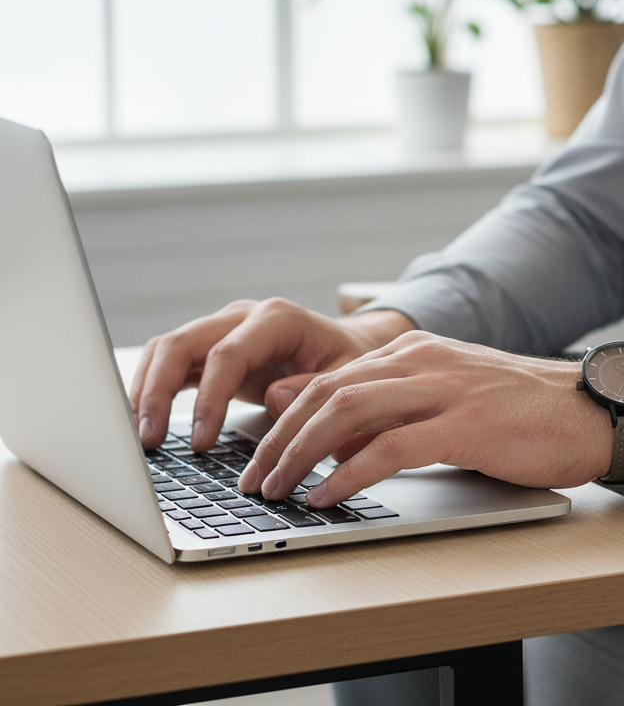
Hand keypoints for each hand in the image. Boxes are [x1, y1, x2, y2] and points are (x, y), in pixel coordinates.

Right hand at [128, 299, 414, 450]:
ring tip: (137, 438)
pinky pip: (170, 363)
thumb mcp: (349, 377)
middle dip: (158, 391)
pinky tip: (141, 423)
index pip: (228, 353)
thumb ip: (315, 387)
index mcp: (279, 319)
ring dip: (145, 390)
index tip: (200, 443)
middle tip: (148, 442)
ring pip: (166, 349)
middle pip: (183, 343)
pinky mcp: (211, 350)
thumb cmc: (348, 363)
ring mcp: (223, 330)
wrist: (346, 348)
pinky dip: (150, 390)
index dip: (209, 397)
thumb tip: (274, 398)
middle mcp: (243, 317)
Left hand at [238, 331, 615, 504]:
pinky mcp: (465, 423)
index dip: (285, 418)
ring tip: (276, 490)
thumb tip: (326, 418)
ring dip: (301, 454)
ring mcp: (444, 388)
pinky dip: (348, 473)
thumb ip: (389, 405)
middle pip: (328, 392)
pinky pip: (390, 448)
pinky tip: (326, 494)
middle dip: (280, 438)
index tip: (259, 453)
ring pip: (349, 412)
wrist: (588, 410)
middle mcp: (423, 359)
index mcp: (415, 350)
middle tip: (254, 478)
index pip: (330, 378)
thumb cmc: (519, 412)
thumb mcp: (445, 397)